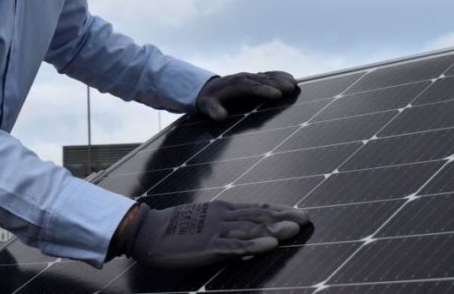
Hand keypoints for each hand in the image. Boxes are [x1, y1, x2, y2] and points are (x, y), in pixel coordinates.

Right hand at [112, 201, 309, 268]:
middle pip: (259, 215)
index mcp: (222, 209)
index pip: (257, 208)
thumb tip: (241, 234)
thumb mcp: (201, 222)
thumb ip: (221, 225)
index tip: (299, 212)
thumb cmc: (172, 228)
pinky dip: (254, 244)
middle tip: (307, 219)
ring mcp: (216, 230)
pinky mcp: (208, 245)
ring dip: (274, 228)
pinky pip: (236, 245)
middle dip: (284, 216)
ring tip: (295, 229)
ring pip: (251, 228)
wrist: (147, 230)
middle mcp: (223, 215)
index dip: (280, 210)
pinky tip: (270, 244)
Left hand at [196, 71, 297, 120]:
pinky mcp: (254, 78)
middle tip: (292, 88)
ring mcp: (250, 77)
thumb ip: (212, 110)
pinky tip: (291, 78)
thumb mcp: (206, 106)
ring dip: (281, 79)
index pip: (250, 87)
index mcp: (233, 85)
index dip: (264, 90)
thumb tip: (220, 116)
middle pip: (262, 80)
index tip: (277, 95)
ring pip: (267, 76)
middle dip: (277, 83)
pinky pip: (268, 75)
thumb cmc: (209, 100)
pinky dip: (280, 75)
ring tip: (295, 84)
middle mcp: (243, 78)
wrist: (208, 89)